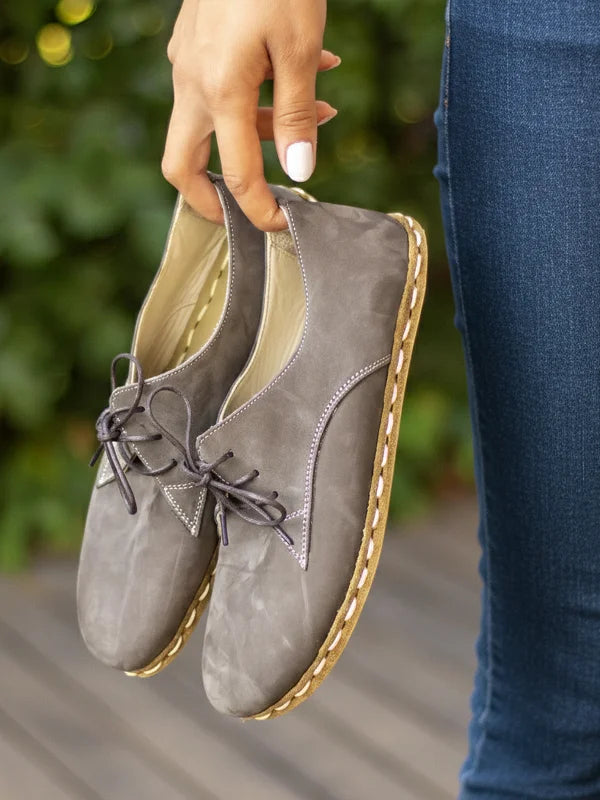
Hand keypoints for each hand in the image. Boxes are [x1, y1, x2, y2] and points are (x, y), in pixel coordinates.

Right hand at [163, 0, 334, 230]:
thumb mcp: (299, 48)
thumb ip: (298, 115)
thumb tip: (300, 170)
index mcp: (217, 91)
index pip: (233, 175)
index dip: (258, 210)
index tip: (281, 226)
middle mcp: (190, 83)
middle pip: (181, 163)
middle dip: (211, 197)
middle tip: (248, 210)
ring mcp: (186, 63)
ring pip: (210, 124)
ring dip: (261, 131)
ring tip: (324, 111)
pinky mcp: (195, 45)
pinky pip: (219, 89)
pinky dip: (258, 96)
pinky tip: (303, 73)